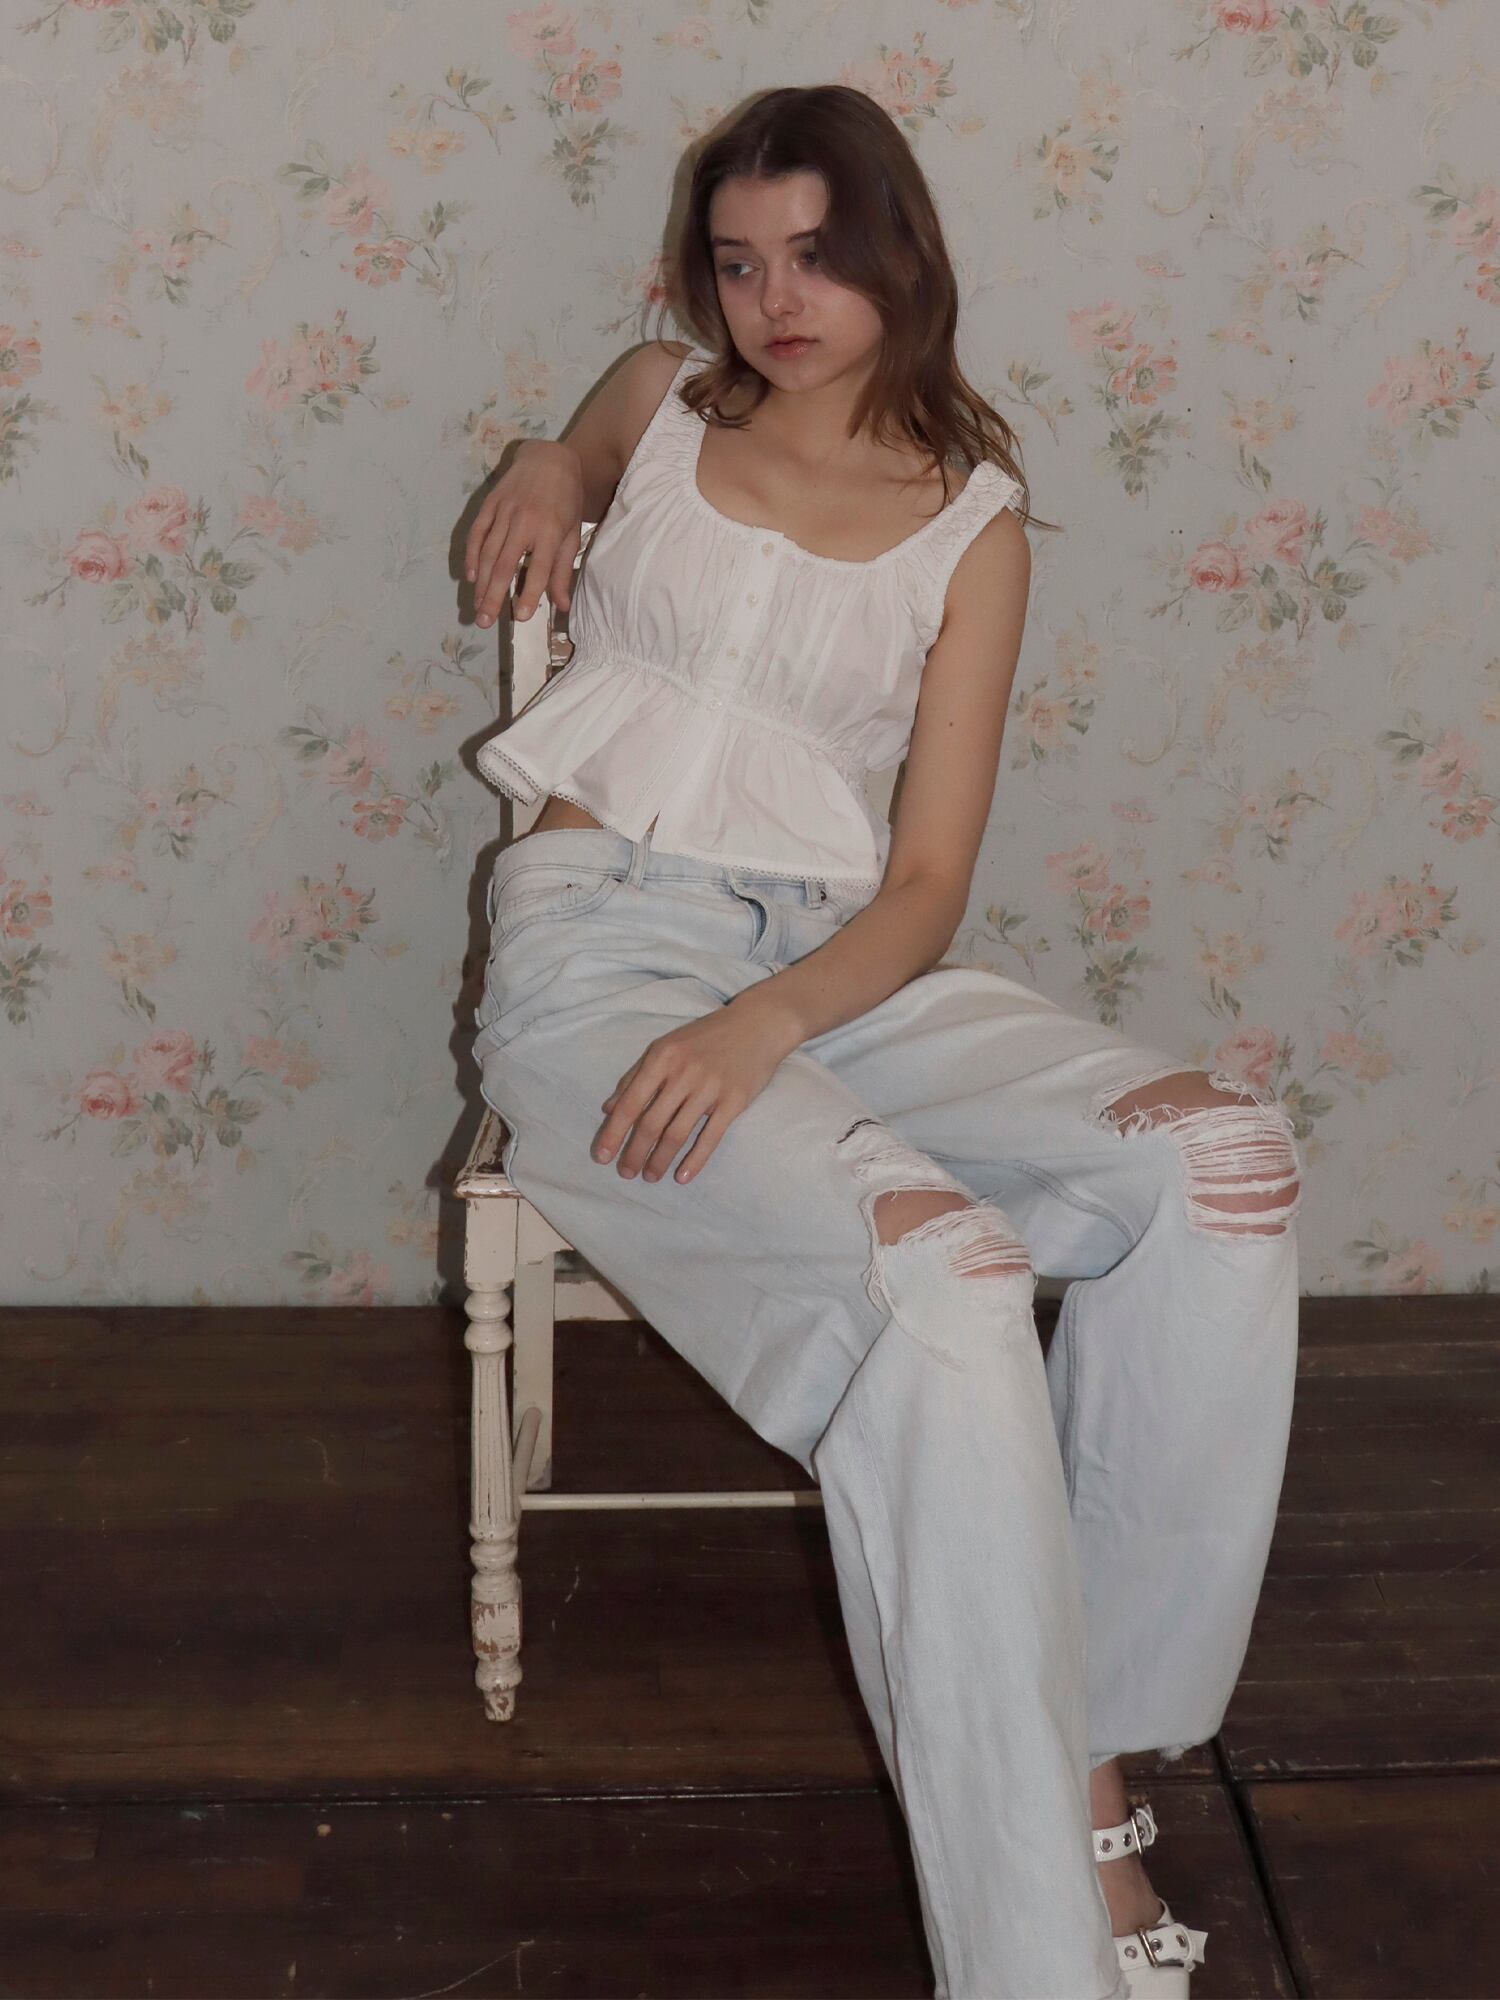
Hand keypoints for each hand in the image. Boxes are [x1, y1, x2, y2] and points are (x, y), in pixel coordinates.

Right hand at [465, 439, 583, 628]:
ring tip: (477, 607)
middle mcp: (525, 521)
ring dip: (480, 583)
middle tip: (484, 622)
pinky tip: (470, 576)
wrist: (549, 458)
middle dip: (493, 596)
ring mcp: (504, 511)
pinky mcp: (490, 503)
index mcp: (551, 531)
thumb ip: (563, 570)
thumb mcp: (572, 534)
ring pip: (488, 552)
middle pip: (505, 565)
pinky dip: (471, 555)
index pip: (539, 569)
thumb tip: (561, 605)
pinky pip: (477, 533)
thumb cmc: (566, 500)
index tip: (520, 617)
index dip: (529, 594)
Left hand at [592, 1001, 796, 1185]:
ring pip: (677, 1133)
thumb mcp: (667, 1047)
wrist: (757, 1025)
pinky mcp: (734, 1101)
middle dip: (635, 1152)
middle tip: (626, 1174)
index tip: (601, 1157)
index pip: (630, 1103)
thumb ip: (636, 1076)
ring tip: (650, 1177)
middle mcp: (683, 1073)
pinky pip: (710, 1137)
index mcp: (662, 1058)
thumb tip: (608, 1109)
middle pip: (651, 1123)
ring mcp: (710, 1088)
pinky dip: (694, 1160)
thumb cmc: (706, 1037)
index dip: (613, 1132)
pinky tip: (682, 1177)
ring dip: (660, 1160)